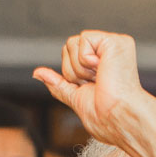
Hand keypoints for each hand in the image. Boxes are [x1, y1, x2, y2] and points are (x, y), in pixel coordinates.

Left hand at [33, 31, 153, 150]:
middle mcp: (109, 51)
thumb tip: (37, 73)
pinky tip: (103, 69)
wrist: (118, 117)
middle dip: (72, 71)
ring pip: (72, 42)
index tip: (92, 88)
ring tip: (99, 78)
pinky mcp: (115, 41)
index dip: (72, 74)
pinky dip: (86, 60)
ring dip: (79, 68)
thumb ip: (59, 83)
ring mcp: (114, 44)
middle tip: (95, 84)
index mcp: (103, 63)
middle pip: (68, 46)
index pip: (71, 56)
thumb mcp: (75, 97)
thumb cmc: (105, 115)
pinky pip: (82, 39)